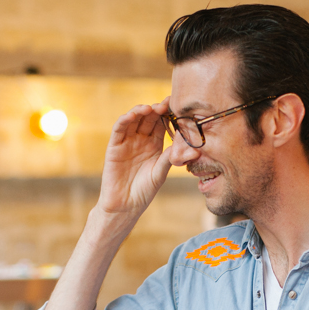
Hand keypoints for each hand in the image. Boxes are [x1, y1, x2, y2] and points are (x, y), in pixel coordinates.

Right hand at [96, 99, 172, 221]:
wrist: (125, 206)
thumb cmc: (144, 191)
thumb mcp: (160, 172)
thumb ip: (171, 158)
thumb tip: (194, 149)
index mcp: (154, 144)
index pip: (161, 123)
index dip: (168, 114)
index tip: (177, 106)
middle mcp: (140, 140)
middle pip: (148, 118)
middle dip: (157, 109)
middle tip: (166, 103)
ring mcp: (127, 141)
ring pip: (133, 120)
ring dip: (141, 111)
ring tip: (151, 108)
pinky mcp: (114, 146)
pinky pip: (119, 129)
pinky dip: (125, 119)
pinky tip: (133, 114)